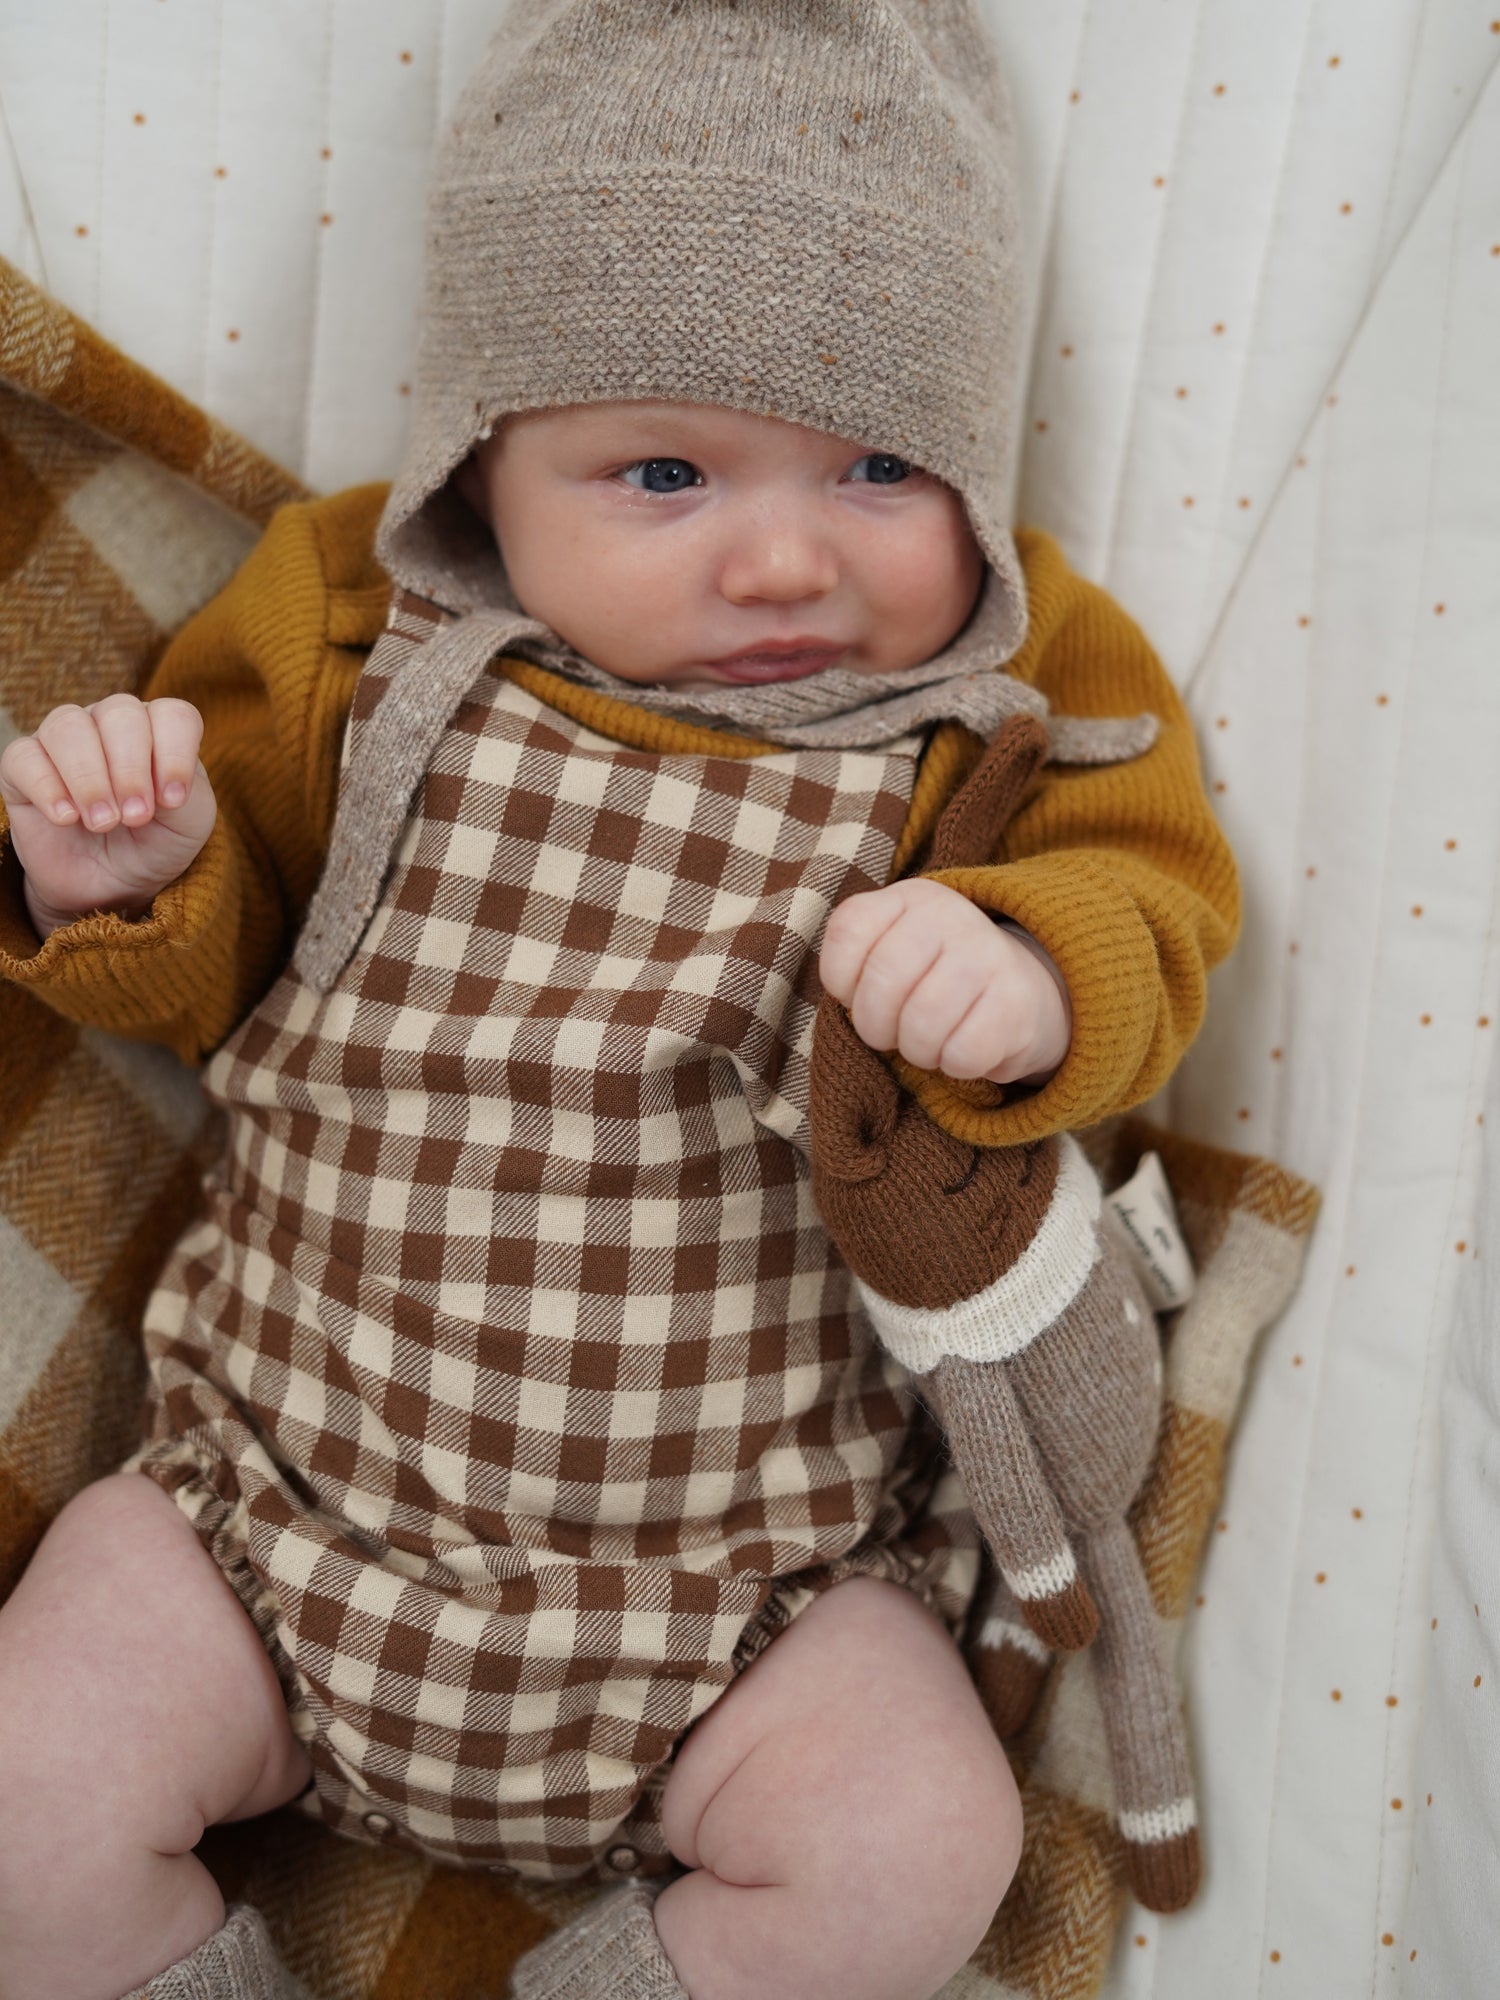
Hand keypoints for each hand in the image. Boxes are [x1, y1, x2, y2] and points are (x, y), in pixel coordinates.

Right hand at [0, 695, 216, 938]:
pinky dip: (47, 787)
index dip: (175, 755)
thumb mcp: (188, 826)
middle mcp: (110, 723)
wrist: (110, 884)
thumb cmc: (156, 843)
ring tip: (102, 823)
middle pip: (120, 714)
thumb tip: (159, 787)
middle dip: (131, 770)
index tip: (173, 802)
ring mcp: (64, 739)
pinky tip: (66, 818)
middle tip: (136, 818)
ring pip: (69, 726)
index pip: (173, 715)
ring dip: (89, 778)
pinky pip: (25, 756)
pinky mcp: (23, 766)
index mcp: (159, 730)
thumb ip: (186, 796)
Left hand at [818, 877, 1069, 1083]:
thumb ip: (860, 958)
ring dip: (918, 1051)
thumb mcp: (897, 947)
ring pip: (921, 1026)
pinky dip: (954, 1065)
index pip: (847, 931)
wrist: (1027, 992)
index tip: (859, 993)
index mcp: (912, 898)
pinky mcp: (1018, 1004)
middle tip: (893, 1033)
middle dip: (876, 1027)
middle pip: (881, 985)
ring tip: (931, 1042)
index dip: (841, 980)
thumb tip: (846, 995)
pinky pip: (961, 1053)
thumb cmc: (939, 978)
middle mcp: (952, 917)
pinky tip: (964, 1049)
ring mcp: (989, 956)